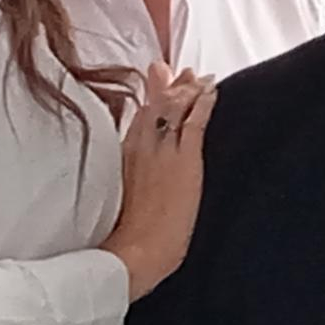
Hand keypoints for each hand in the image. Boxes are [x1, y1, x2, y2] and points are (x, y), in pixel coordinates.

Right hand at [102, 63, 217, 301]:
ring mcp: (163, 152)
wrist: (134, 252)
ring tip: (200, 77)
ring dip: (188, 90)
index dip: (149, 99)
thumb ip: (118, 187)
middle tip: (180, 71)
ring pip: (175, 109)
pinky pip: (195, 123)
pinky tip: (212, 91)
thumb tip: (123, 191)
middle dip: (169, 86)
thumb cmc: (121, 239)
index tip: (157, 83)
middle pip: (154, 106)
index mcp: (121, 158)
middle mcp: (139, 148)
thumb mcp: (112, 204)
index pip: (136, 119)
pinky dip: (204, 103)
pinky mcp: (184, 160)